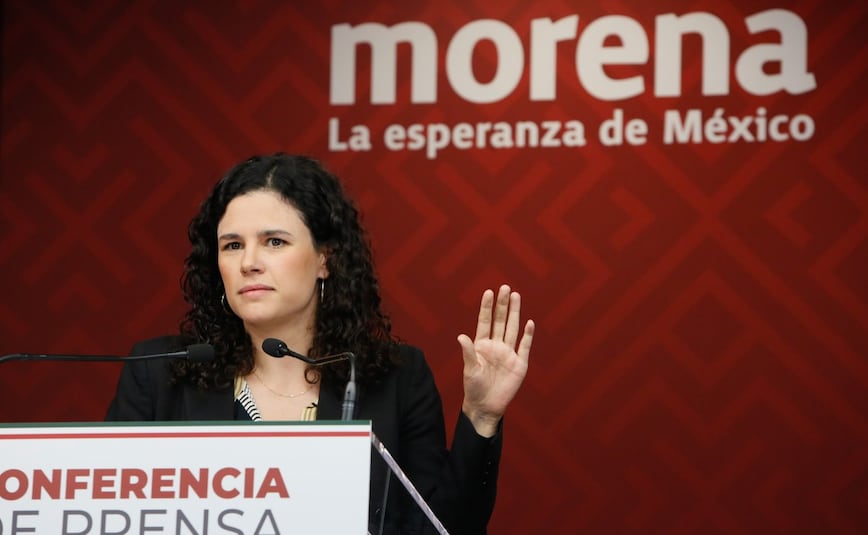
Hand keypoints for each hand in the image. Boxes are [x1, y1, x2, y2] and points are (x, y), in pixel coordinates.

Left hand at [458, 284, 534, 436]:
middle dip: (503, 304)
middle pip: (501, 321)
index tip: (488, 292)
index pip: (485, 322)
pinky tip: (529, 323)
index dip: (487, 307)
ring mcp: (509, 353)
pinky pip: (524, 346)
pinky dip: (527, 335)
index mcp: (482, 345)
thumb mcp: (469, 370)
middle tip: (505, 287)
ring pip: (513, 329)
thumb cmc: (474, 388)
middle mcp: (496, 345)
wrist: (486, 406)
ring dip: (515, 313)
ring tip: (516, 296)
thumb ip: (468, 353)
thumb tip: (461, 336)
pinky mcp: (519, 364)